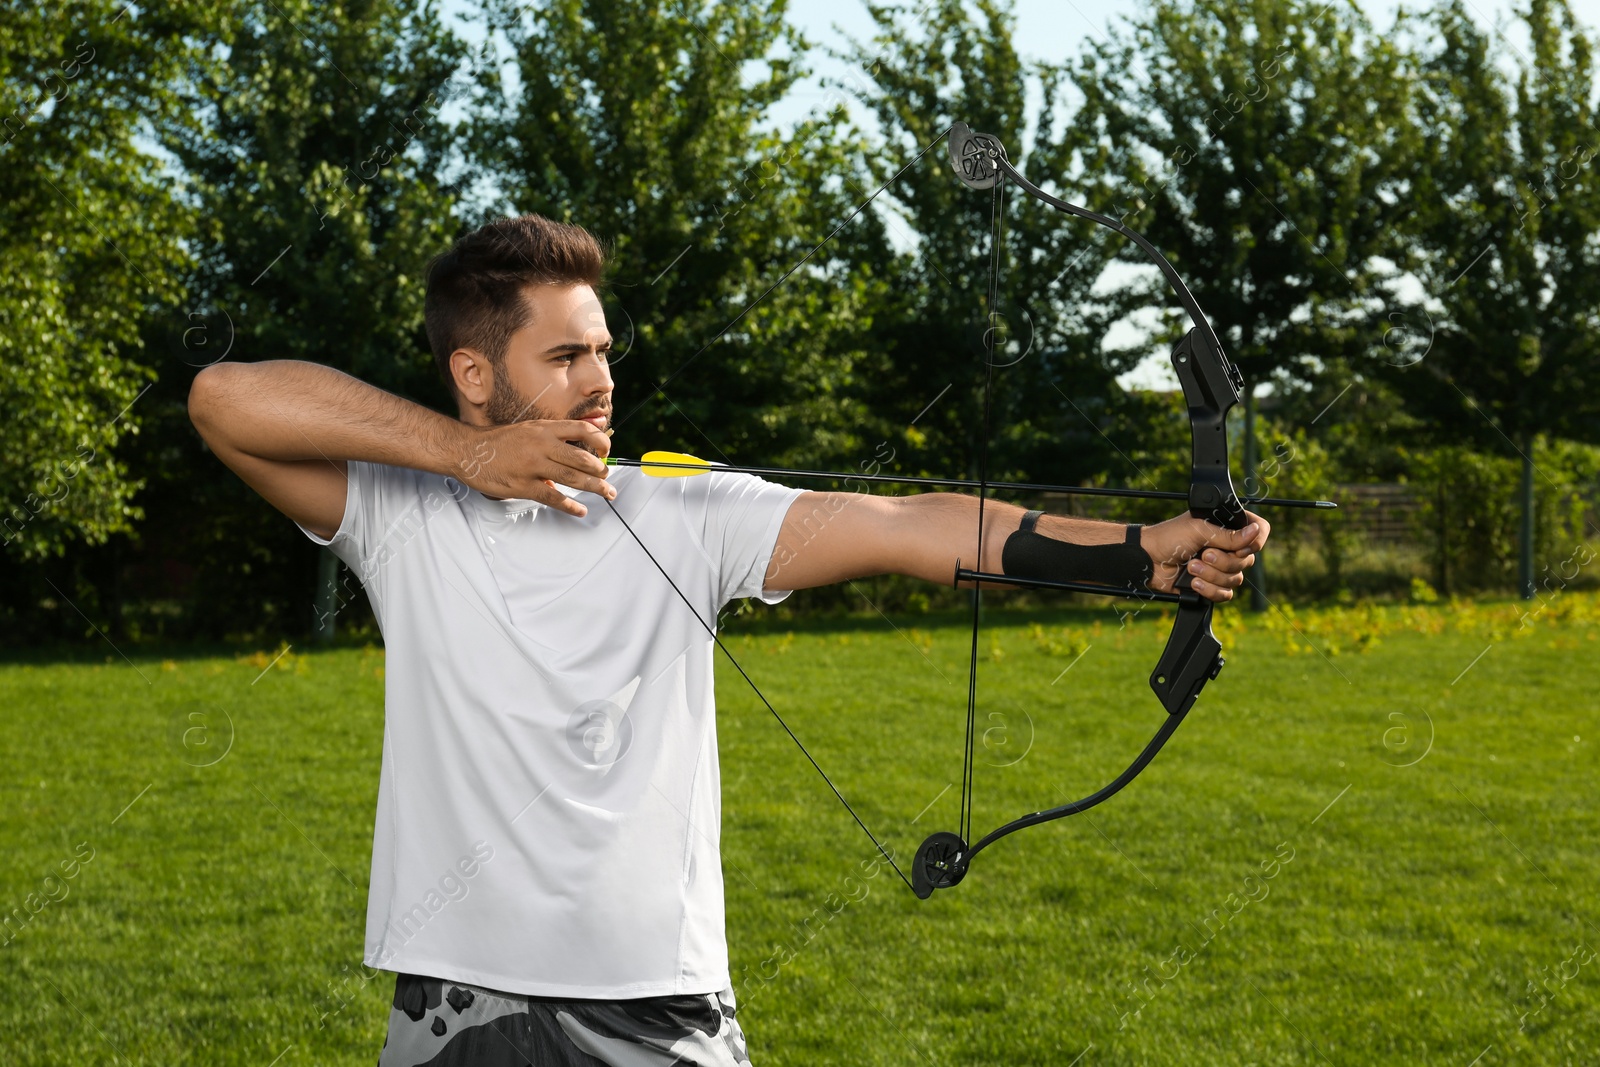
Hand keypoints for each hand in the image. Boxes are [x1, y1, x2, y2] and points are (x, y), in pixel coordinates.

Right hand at [454, 420, 614, 516]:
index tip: (606, 452)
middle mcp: (541, 445)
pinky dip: (570, 506)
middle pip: (582, 458)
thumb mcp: (527, 430)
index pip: (582, 430)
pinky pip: (553, 498)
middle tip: (607, 478)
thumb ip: (550, 439)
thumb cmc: (498, 441)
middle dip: (601, 470)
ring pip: (573, 478)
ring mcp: (533, 466)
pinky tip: (581, 510)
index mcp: (544, 429)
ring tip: (607, 493)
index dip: (600, 441)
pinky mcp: (523, 485)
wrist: (468, 450)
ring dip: (594, 488)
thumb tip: (574, 455)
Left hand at [1140, 510, 1270, 602]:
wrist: (1147, 560)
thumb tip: (1255, 532)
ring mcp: (1220, 567)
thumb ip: (1228, 535)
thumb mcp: (1199, 530)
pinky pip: (1225, 594)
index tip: (1240, 547)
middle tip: (1203, 554)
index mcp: (1227, 526)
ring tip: (1191, 566)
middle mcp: (1227, 547)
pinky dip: (1209, 589)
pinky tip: (1192, 582)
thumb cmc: (1168, 538)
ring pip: (1235, 579)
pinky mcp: (1211, 585)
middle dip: (1223, 561)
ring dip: (1212, 575)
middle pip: (1247, 560)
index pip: (1259, 530)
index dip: (1255, 541)